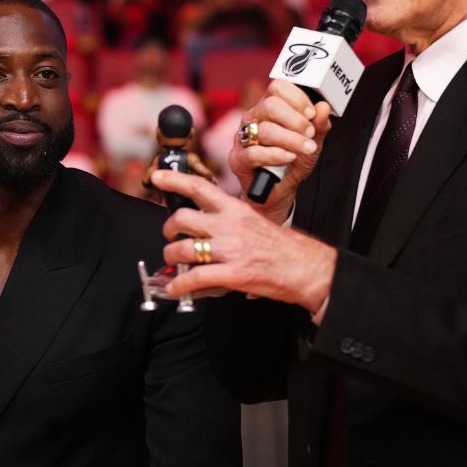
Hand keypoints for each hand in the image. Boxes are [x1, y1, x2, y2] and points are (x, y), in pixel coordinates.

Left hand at [150, 169, 335, 312]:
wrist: (308, 268)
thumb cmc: (285, 248)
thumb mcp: (256, 222)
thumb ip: (230, 222)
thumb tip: (206, 230)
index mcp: (236, 210)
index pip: (200, 188)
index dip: (175, 180)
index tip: (158, 177)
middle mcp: (230, 226)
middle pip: (183, 218)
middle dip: (169, 229)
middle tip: (171, 237)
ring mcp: (230, 250)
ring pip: (183, 249)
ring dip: (171, 258)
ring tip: (174, 264)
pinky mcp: (233, 274)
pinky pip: (195, 279)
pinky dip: (179, 285)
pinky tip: (176, 289)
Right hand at [230, 80, 332, 221]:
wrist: (281, 189)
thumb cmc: (293, 161)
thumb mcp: (312, 141)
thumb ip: (319, 125)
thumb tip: (323, 107)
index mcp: (269, 107)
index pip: (277, 87)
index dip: (297, 98)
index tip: (311, 113)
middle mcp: (254, 118)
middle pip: (270, 105)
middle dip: (295, 120)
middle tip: (309, 133)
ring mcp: (243, 137)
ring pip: (265, 130)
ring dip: (291, 139)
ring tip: (306, 148)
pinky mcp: (237, 158)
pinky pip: (254, 153)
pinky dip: (276, 155)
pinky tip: (289, 158)